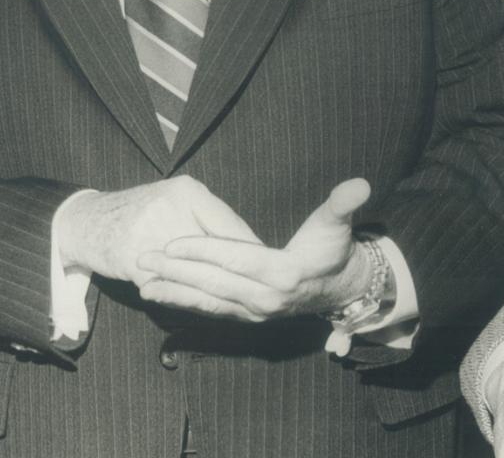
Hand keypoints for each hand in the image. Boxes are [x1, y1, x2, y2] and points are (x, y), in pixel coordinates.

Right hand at [54, 175, 260, 284]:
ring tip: (239, 302)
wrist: (88, 222)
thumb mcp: (176, 201)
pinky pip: (173, 288)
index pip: (230, 227)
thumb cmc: (142, 212)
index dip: (252, 253)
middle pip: (218, 252)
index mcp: (186, 191)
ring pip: (197, 274)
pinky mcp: (137, 264)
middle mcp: (170, 209)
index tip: (273, 269)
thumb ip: (211, 220)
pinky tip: (204, 306)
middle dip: (240, 274)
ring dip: (218, 290)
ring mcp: (151, 237)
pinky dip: (188, 298)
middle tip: (263, 292)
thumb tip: (252, 249)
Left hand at [135, 178, 373, 321]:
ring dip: (174, 292)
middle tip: (144, 257)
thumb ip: (343, 204)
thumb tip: (361, 184)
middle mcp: (266, 298)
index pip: (235, 259)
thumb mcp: (339, 225)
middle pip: (213, 282)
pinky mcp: (247, 318)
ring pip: (208, 301)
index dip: (203, 250)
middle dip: (176, 271)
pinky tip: (161, 295)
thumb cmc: (335, 250)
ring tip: (142, 282)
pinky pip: (211, 311)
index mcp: (282, 272)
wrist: (341, 288)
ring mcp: (255, 313)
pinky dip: (185, 304)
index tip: (172, 242)